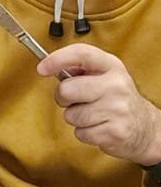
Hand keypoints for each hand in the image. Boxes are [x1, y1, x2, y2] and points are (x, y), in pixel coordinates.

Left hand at [39, 44, 160, 164]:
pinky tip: (98, 126)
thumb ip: (80, 69)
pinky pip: (79, 133)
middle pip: (67, 89)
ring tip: (93, 114)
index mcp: (112, 66)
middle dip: (64, 98)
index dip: (57, 59)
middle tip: (77, 100)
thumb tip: (50, 66)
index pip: (82, 54)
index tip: (42, 68)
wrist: (145, 127)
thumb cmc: (116, 99)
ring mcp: (117, 109)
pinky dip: (84, 133)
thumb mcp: (105, 76)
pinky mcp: (114, 131)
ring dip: (75, 117)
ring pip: (71, 115)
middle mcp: (116, 85)